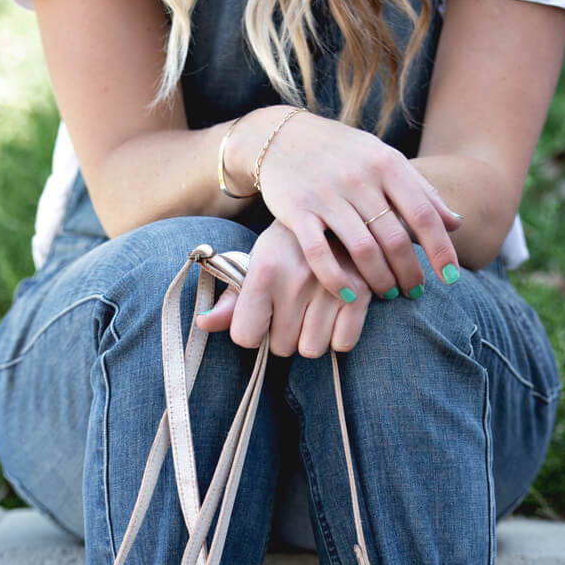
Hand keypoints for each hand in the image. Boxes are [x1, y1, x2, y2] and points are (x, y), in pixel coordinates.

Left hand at [195, 220, 369, 357]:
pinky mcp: (361, 294)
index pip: (246, 335)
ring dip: (311, 338)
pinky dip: (339, 336)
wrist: (339, 214)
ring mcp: (331, 288)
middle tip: (292, 309)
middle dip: (284, 335)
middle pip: (281, 347)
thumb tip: (203, 323)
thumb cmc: (289, 248)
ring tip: (314, 311)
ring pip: (312, 350)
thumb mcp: (257, 264)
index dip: (252, 332)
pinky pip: (343, 344)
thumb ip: (232, 299)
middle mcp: (297, 280)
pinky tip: (335, 314)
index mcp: (265, 270)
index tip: (261, 318)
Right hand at [228, 108, 462, 303]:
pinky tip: (350, 295)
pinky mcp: (297, 211)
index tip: (452, 279)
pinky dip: (336, 279)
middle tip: (415, 292)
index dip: (441, 250)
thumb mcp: (384, 160)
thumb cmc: (343, 154)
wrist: (282, 137)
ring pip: (363, 249)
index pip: (424, 214)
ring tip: (388, 294)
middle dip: (410, 272)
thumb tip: (457, 224)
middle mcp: (359, 178)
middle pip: (395, 238)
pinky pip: (320, 253)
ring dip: (380, 279)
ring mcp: (326, 194)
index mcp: (386, 164)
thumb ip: (420, 190)